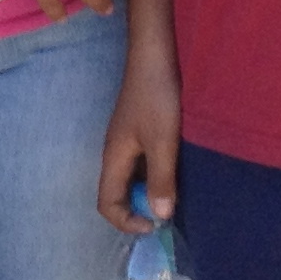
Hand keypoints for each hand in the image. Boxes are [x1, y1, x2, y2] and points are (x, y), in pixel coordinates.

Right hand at [97, 38, 181, 232]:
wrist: (154, 56)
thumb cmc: (156, 97)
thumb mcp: (162, 141)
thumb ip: (160, 179)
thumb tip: (160, 216)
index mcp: (114, 159)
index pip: (106, 204)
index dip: (126, 222)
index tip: (155, 223)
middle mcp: (115, 154)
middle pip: (117, 195)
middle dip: (138, 211)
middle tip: (167, 212)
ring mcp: (126, 143)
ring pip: (130, 181)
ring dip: (148, 194)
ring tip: (173, 196)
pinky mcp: (138, 133)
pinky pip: (141, 166)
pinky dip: (154, 177)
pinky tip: (174, 172)